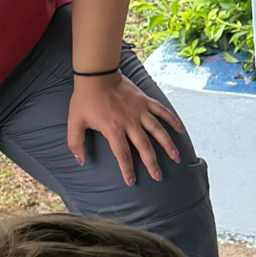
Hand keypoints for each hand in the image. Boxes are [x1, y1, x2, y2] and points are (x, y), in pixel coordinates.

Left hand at [68, 70, 183, 184]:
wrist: (97, 75)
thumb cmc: (85, 99)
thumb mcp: (75, 122)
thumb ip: (76, 143)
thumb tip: (80, 161)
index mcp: (113, 129)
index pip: (122, 154)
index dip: (127, 170)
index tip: (131, 181)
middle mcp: (130, 122)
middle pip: (144, 147)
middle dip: (151, 163)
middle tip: (158, 176)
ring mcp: (139, 111)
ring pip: (157, 131)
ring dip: (168, 145)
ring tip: (176, 158)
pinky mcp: (145, 101)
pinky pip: (161, 111)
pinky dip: (172, 120)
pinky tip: (180, 130)